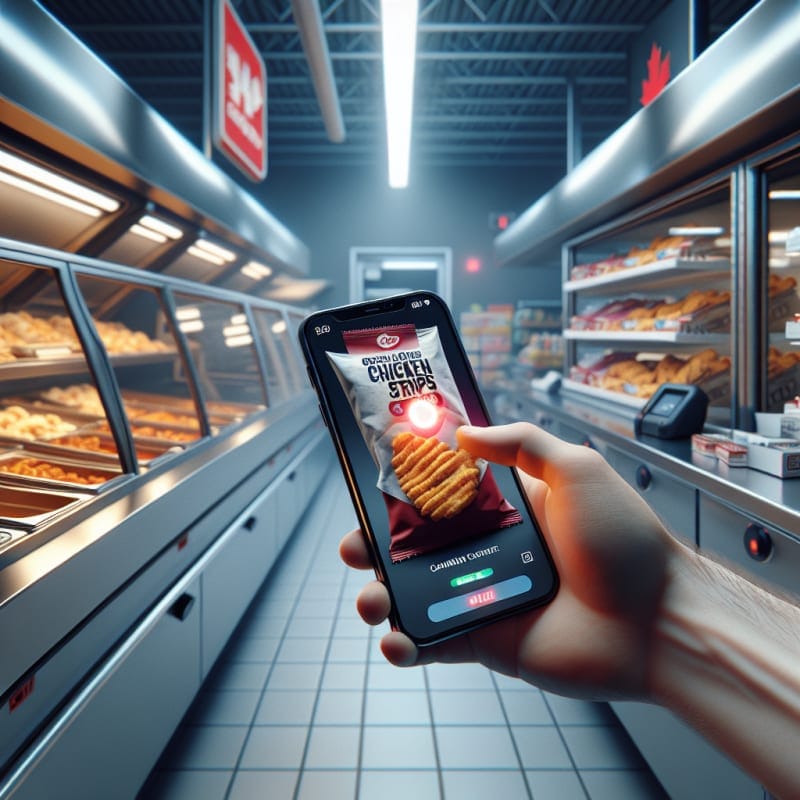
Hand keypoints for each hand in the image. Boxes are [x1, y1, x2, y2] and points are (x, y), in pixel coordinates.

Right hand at [340, 421, 676, 700]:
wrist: (658, 622)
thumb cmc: (625, 542)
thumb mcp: (576, 470)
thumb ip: (521, 444)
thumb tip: (465, 432)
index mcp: (507, 509)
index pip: (441, 495)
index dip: (403, 491)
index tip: (371, 485)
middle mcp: (489, 550)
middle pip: (416, 546)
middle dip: (376, 545)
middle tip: (356, 547)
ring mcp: (484, 597)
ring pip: (415, 595)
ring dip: (379, 596)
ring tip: (370, 599)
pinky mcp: (486, 641)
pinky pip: (435, 642)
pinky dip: (405, 645)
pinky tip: (395, 639)